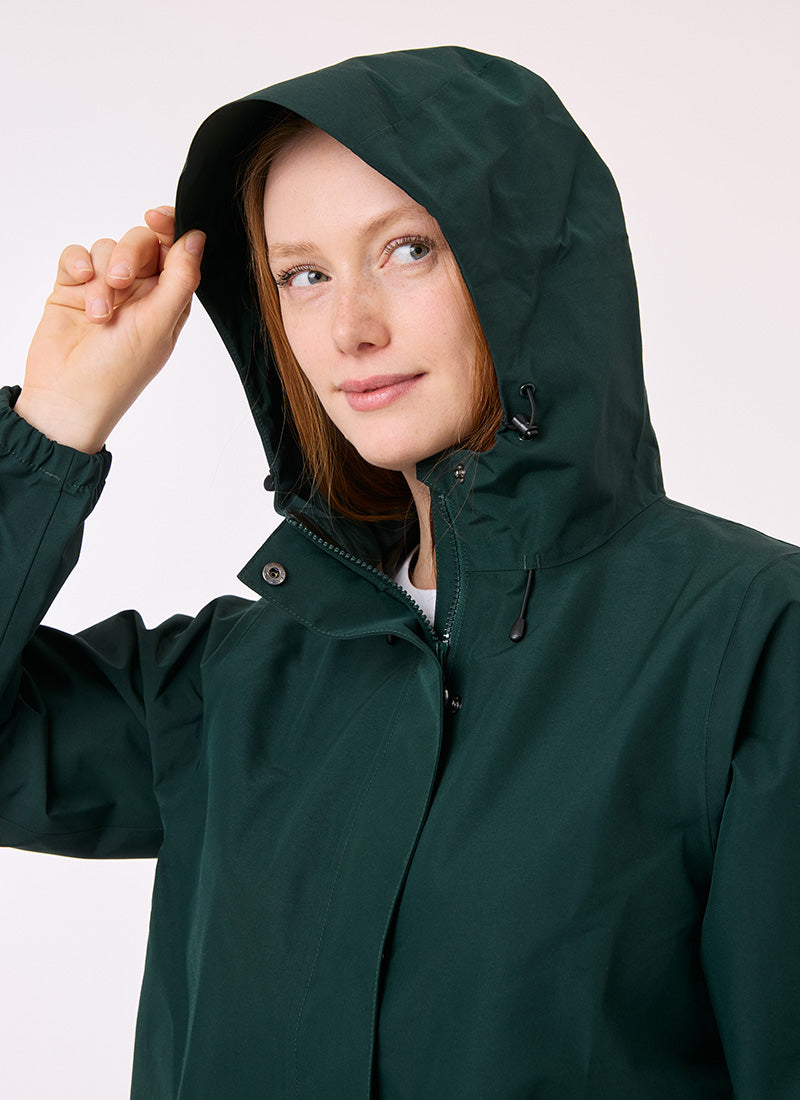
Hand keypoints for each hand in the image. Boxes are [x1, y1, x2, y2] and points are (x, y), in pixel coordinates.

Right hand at [15, 207, 204, 452]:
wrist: (67, 396)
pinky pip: (76, 255)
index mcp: (168, 300)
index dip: (169, 227)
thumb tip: (197, 237)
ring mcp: (104, 289)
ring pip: (107, 248)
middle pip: (141, 243)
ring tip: (99, 313)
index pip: (175, 250)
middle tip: (121, 282)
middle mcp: (139, 292)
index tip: (155, 217)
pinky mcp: (72, 289)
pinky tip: (78, 285)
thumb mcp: (159, 324)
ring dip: (102, 275)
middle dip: (130, 254)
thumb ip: (180, 278)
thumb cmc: (118, 371)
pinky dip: (77, 264)